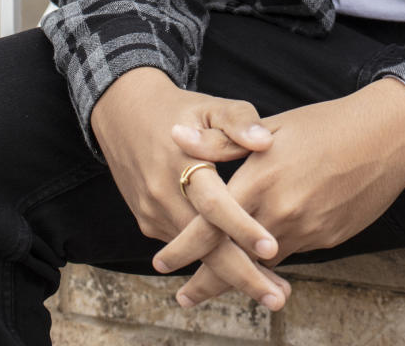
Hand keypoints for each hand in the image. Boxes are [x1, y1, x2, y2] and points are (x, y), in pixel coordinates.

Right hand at [89, 67, 291, 309]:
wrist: (125, 114)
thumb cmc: (183, 111)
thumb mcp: (212, 106)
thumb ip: (239, 122)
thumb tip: (264, 141)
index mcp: (183, 163)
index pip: (214, 204)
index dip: (242, 227)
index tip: (272, 248)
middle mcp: (163, 194)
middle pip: (204, 245)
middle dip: (242, 275)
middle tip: (279, 296)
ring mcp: (152, 212)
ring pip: (195, 253)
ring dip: (231, 274)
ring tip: (272, 289)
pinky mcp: (147, 222)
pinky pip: (184, 245)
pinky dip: (211, 259)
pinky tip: (243, 269)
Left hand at [153, 77, 404, 308]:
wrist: (386, 137)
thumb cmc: (325, 124)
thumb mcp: (272, 127)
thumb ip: (221, 141)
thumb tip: (177, 137)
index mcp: (260, 180)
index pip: (210, 225)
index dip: (182, 249)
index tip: (160, 264)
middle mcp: (279, 212)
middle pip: (231, 258)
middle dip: (205, 282)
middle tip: (184, 297)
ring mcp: (305, 229)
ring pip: (261, 262)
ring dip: (238, 274)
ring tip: (215, 284)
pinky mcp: (326, 238)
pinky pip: (290, 252)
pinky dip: (272, 257)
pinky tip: (265, 256)